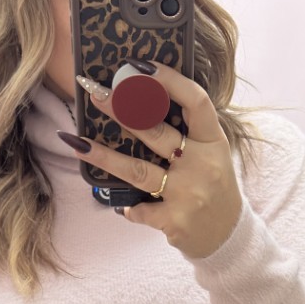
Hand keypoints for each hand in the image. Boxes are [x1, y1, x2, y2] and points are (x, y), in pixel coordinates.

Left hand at [69, 63, 242, 259]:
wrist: (228, 237)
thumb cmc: (214, 188)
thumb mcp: (211, 155)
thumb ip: (187, 133)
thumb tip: (139, 102)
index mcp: (213, 142)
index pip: (196, 102)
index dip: (169, 81)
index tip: (141, 66)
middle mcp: (202, 165)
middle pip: (157, 132)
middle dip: (123, 110)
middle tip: (96, 93)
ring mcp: (188, 194)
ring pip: (138, 171)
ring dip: (104, 156)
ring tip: (76, 143)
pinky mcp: (174, 221)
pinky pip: (138, 210)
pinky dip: (129, 208)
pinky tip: (122, 207)